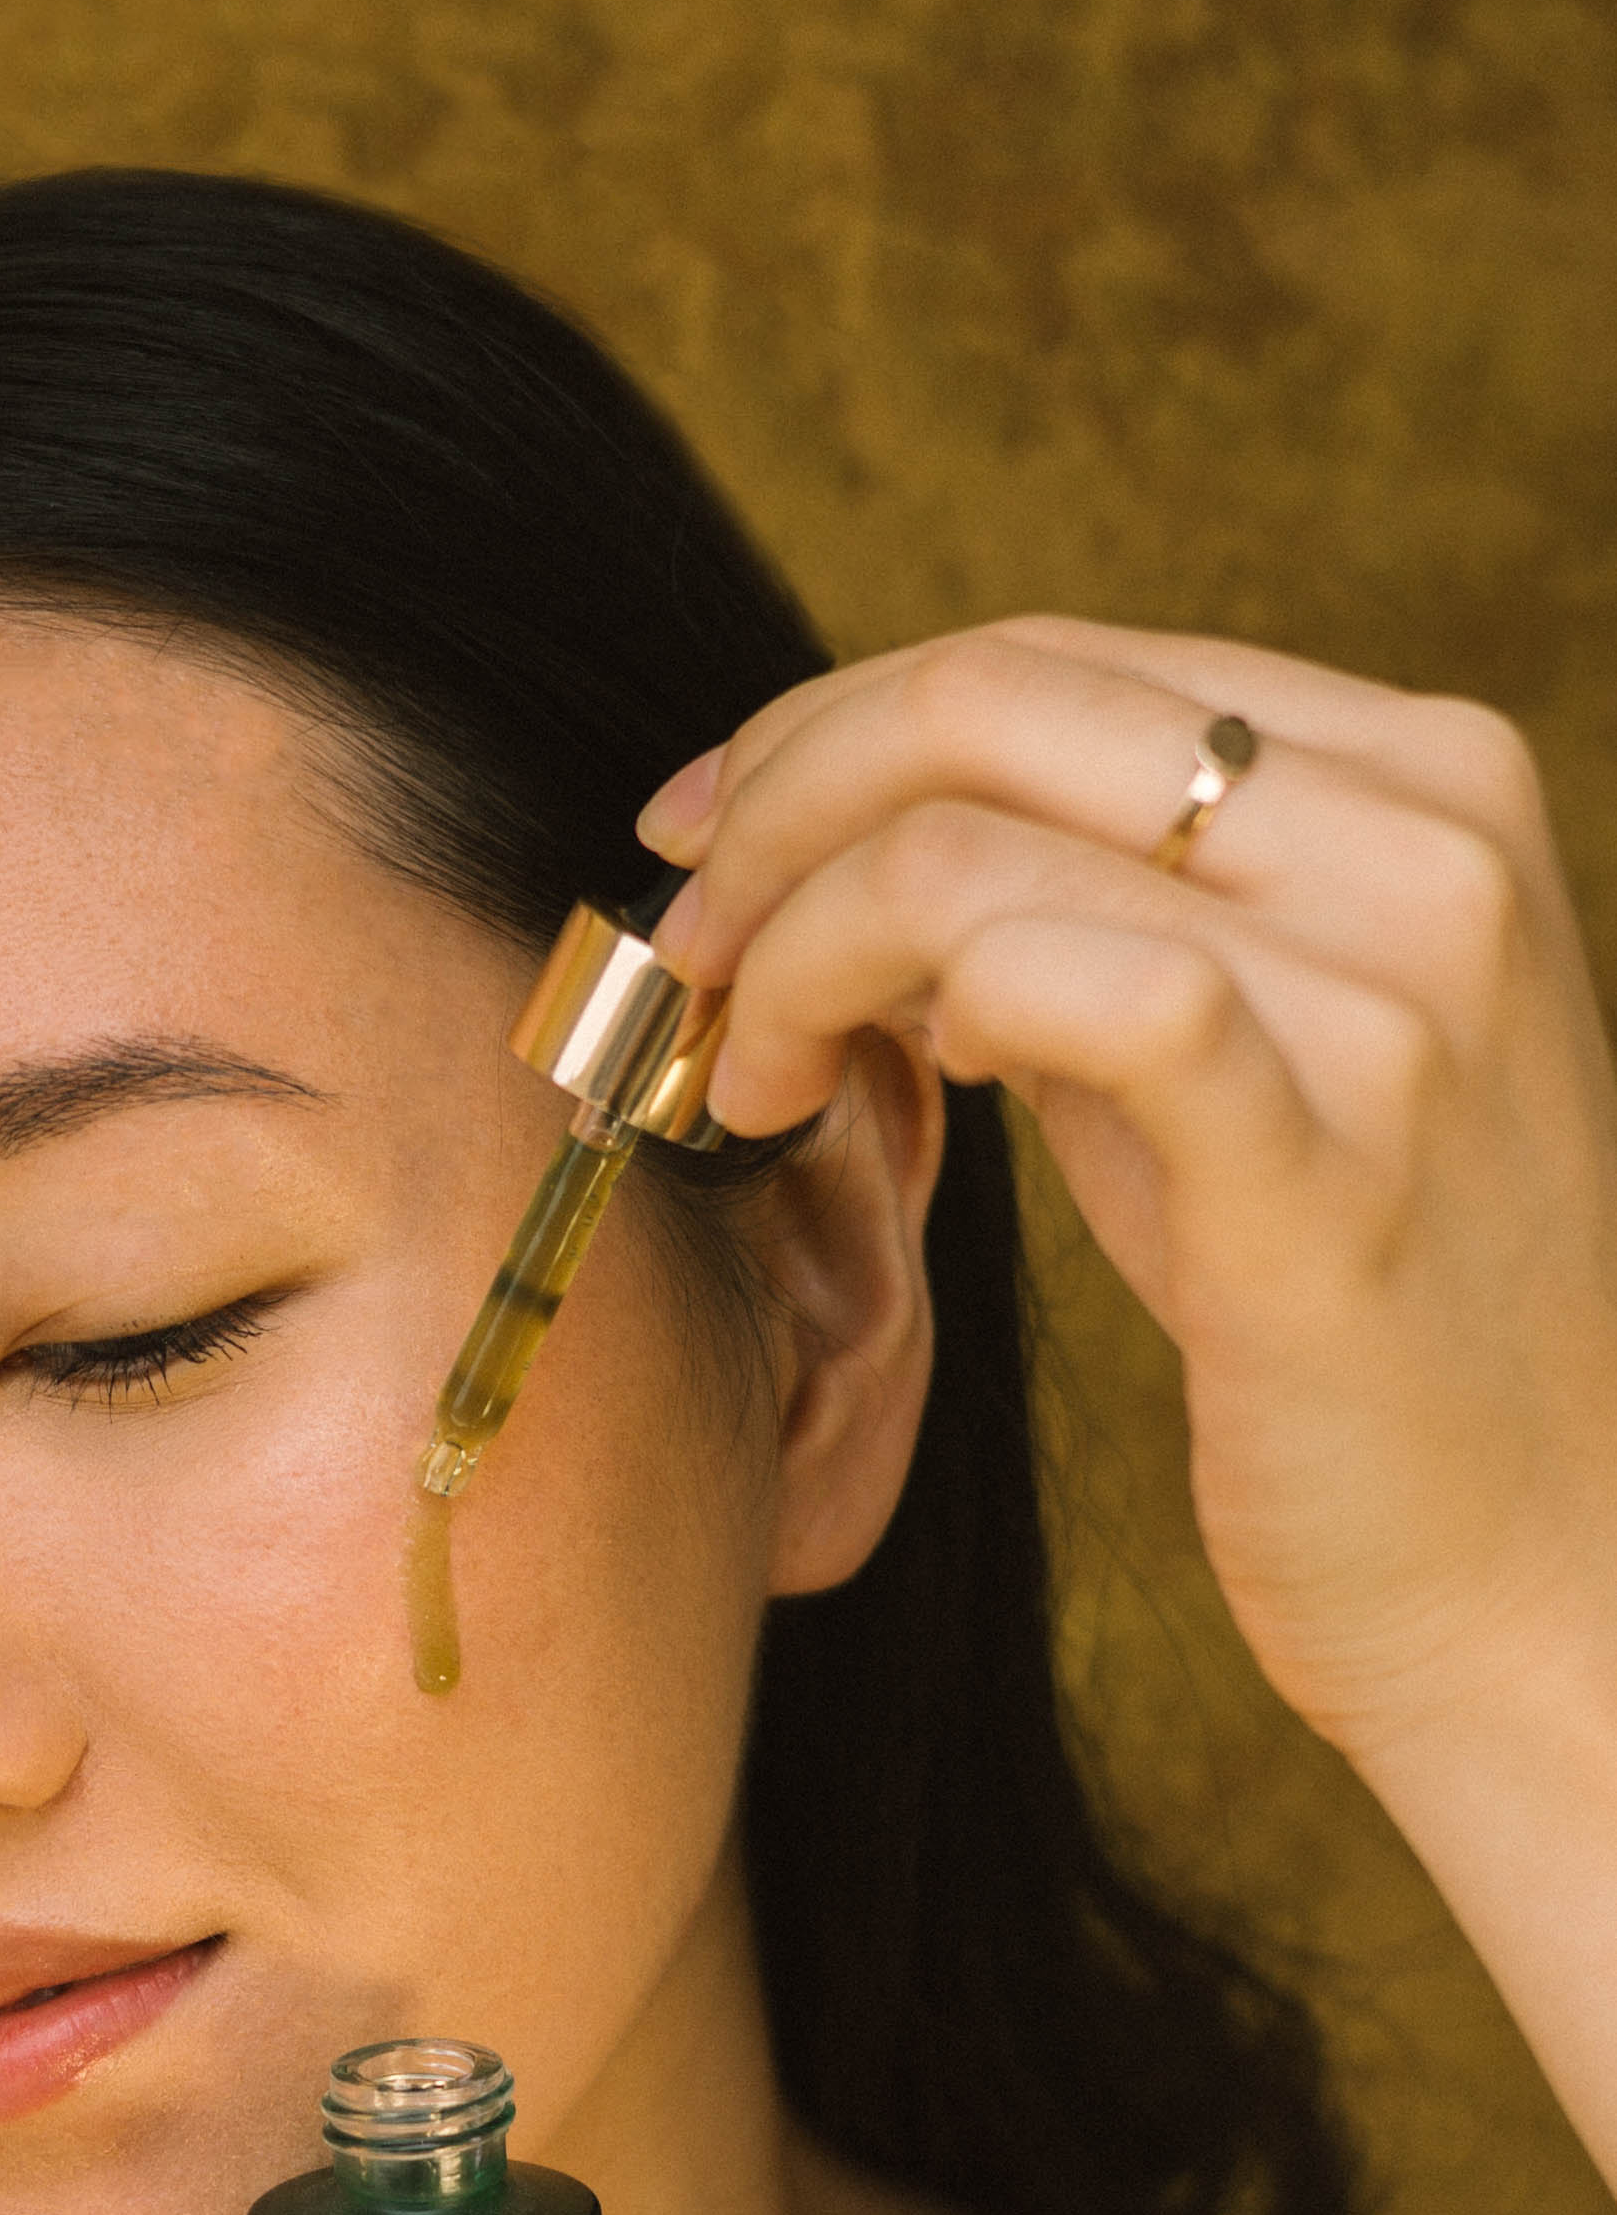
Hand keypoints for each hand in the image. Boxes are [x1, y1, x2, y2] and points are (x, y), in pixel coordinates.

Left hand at [637, 613, 1616, 1775]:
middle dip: (772, 816)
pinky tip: (862, 1097)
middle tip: (684, 945)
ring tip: (746, 1076)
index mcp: (1417, 772)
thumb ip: (1079, 921)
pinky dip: (898, 1015)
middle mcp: (1430, 836)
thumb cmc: (1352, 1311)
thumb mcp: (1226, 1051)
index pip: (1045, 659)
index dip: (824, 728)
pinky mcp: (1331, 1158)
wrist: (1539, 1555)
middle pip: (989, 704)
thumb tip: (860, 862)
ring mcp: (1402, 986)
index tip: (702, 836)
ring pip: (971, 848)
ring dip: (790, 950)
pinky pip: (1072, 995)